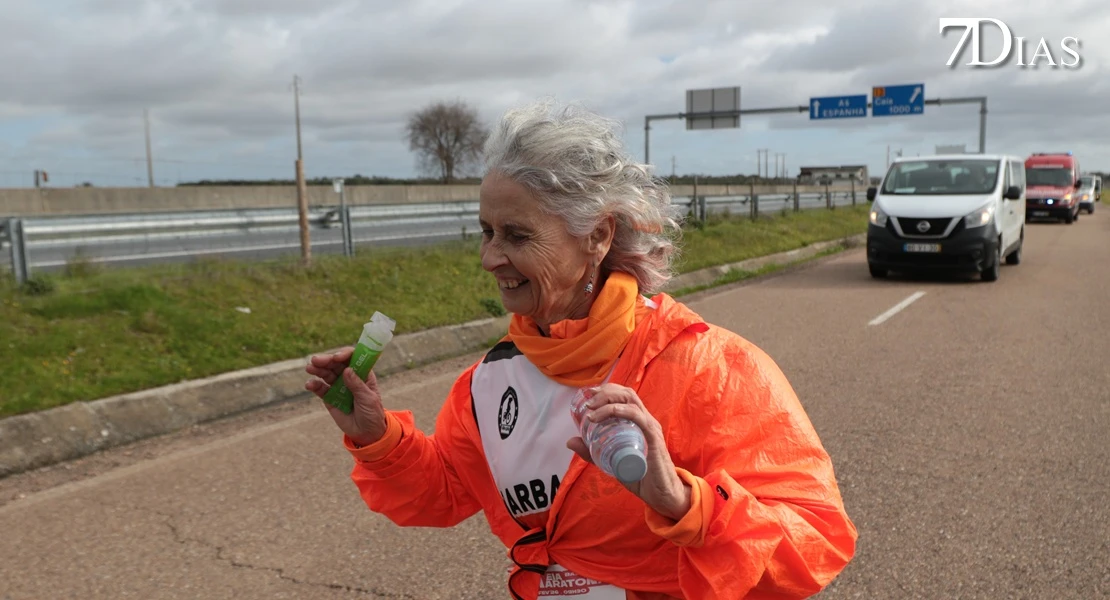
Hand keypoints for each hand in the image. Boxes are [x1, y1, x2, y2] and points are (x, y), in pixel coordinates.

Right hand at [304, 346, 387, 446]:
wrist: (366, 433)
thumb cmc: (372, 413)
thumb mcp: (368, 399)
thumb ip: (357, 385)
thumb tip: (347, 370)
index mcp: (363, 373)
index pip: (353, 358)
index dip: (344, 354)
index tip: (337, 357)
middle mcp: (349, 376)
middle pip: (336, 364)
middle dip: (326, 360)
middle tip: (316, 360)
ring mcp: (338, 386)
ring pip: (326, 374)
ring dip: (318, 369)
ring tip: (310, 368)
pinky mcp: (329, 397)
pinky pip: (320, 389)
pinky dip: (314, 385)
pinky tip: (310, 384)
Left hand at [566, 383, 691, 520]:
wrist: (662, 495)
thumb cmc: (640, 477)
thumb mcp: (610, 461)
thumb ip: (592, 453)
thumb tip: (570, 441)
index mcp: (638, 422)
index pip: (623, 396)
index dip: (605, 391)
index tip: (587, 395)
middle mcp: (645, 420)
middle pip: (626, 394)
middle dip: (604, 393)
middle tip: (587, 403)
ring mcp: (650, 427)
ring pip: (630, 401)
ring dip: (608, 401)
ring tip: (591, 410)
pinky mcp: (653, 437)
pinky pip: (637, 416)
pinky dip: (620, 411)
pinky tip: (606, 414)